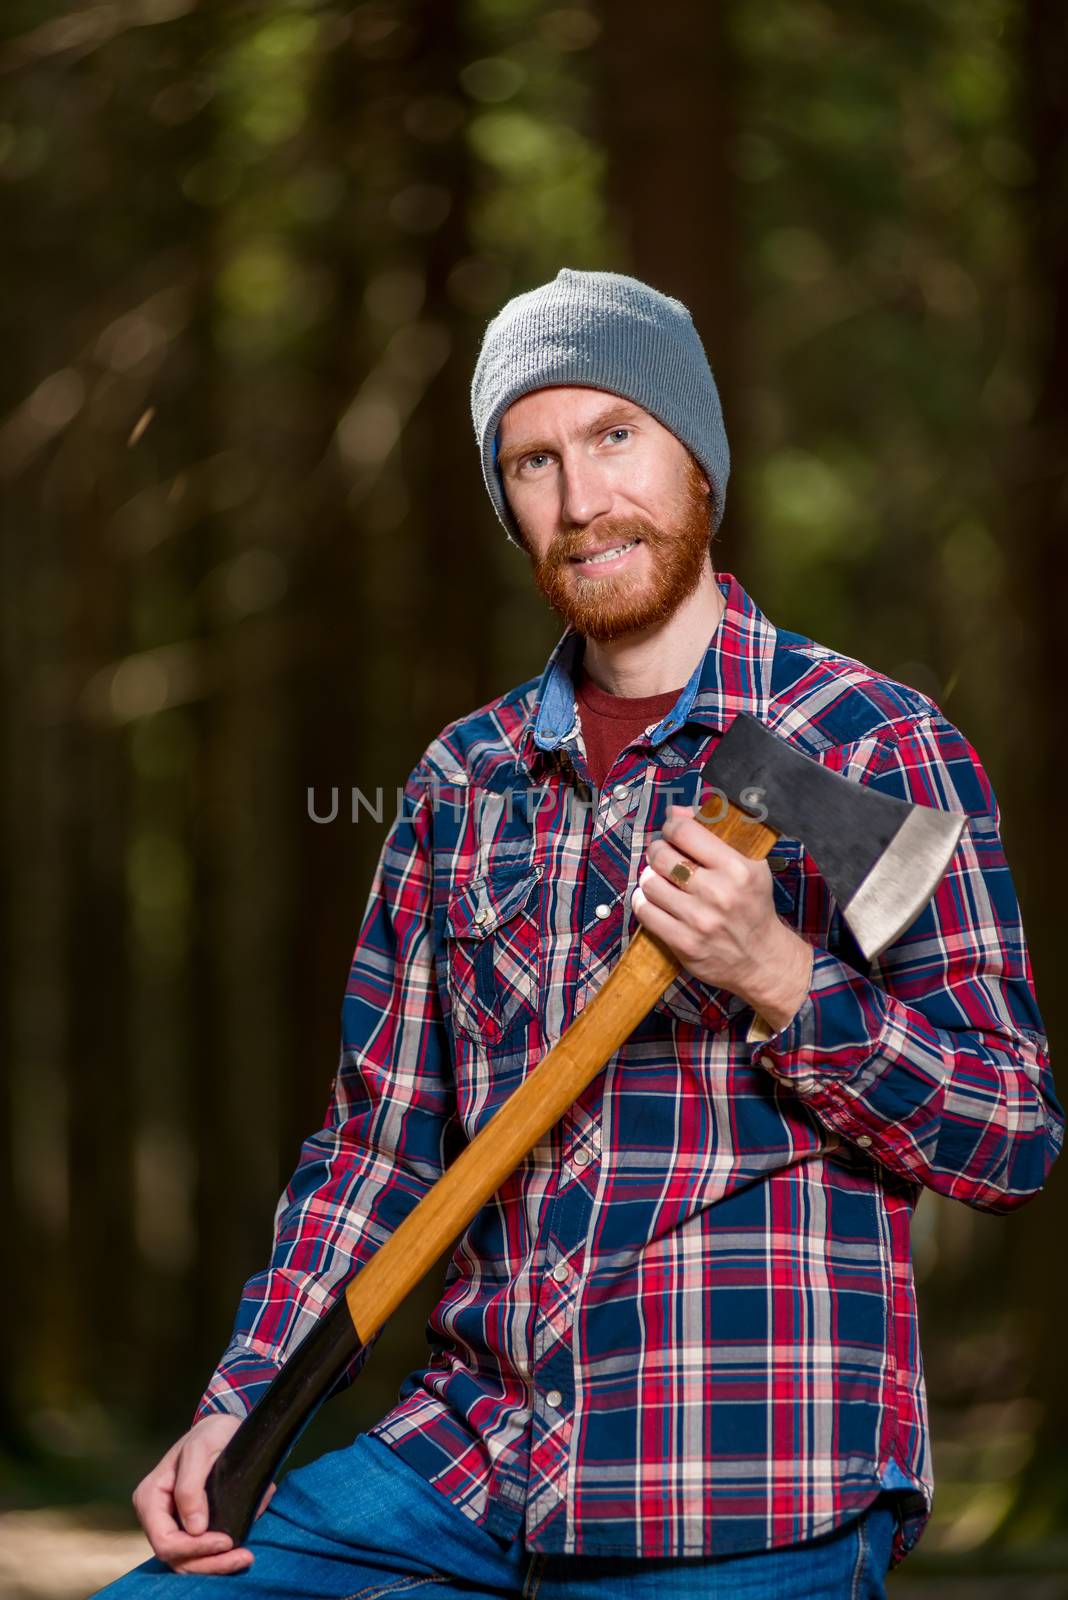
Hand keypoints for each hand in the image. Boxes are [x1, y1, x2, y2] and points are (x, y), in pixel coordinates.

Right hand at [132, 1413, 275, 1574]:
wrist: (222, 1429)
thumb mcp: (200, 1448)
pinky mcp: (189, 1528)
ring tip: (245, 1556)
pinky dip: (219, 1557)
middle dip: (209, 1562)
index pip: (165, 1540)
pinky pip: (200, 1553)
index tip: (225, 1540)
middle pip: (176, 1558)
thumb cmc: (210, 1433)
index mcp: (150, 1497)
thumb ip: (190, 1486)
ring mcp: (172, 1525)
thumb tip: (194, 1528)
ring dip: (216, 1565)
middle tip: (244, 1556)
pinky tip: (241, 1550)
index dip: (194, 1547)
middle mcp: (157, 1517)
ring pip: (188, 1561)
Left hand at [632, 805, 813, 1031]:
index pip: (685, 831)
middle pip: (662, 855)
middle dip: (658, 851)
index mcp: (738, 868)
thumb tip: (676, 811)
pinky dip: (644, 902)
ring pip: (650, 883)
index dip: (671, 827)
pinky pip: (645, 912)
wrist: (761, 960)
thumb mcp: (750, 865)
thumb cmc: (753, 906)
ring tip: (662, 881)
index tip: (672, 832)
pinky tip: (655, 901)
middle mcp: (719, 893)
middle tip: (664, 856)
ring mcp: (700, 920)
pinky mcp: (684, 944)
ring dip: (650, 878)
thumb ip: (716, 835)